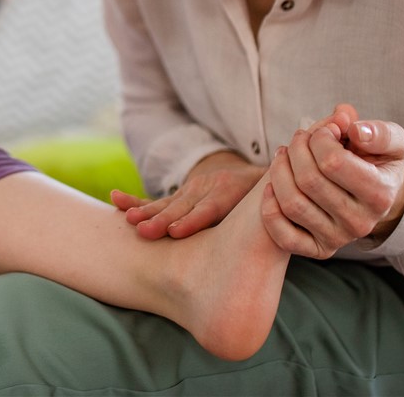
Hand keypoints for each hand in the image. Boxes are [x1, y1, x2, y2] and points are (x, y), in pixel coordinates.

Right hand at [113, 150, 264, 239]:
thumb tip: (288, 231)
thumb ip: (276, 214)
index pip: (210, 209)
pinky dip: (134, 200)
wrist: (259, 171)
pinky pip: (155, 199)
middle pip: (182, 207)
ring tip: (126, 220)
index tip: (177, 233)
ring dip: (146, 212)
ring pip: (166, 203)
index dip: (193, 220)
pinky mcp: (180, 195)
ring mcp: (191, 191)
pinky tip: (114, 199)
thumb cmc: (270, 198)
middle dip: (161, 220)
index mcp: (231, 192)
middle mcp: (207, 189)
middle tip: (142, 231)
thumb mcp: (275, 200)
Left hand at [262, 103, 403, 257]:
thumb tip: (349, 123)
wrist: (373, 196)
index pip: (333, 162)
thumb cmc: (376, 162)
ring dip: (278, 171)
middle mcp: (361, 222)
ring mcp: (338, 238)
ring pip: (292, 204)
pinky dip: (270, 208)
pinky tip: (272, 186)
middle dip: (296, 150)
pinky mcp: (318, 249)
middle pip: (308, 180)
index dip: (319, 138)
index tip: (322, 131)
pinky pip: (284, 236)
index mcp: (380, 194)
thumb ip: (377, 132)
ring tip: (284, 155)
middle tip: (299, 139)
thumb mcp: (389, 142)